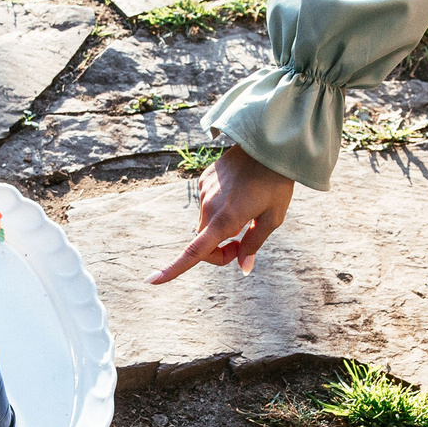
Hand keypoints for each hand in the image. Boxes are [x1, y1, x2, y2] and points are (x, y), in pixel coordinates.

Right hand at [150, 145, 295, 283]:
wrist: (268, 145)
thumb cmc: (276, 184)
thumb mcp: (273, 218)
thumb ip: (254, 244)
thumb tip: (243, 268)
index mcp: (225, 220)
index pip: (194, 252)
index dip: (173, 269)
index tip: (151, 281)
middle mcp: (209, 206)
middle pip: (203, 243)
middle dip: (220, 251)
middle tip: (244, 244)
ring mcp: (204, 191)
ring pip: (206, 223)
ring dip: (220, 227)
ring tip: (247, 210)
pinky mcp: (204, 179)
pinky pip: (207, 203)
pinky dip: (219, 208)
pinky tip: (238, 193)